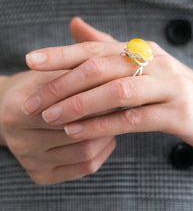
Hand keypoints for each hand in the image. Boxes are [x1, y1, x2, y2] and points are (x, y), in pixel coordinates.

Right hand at [0, 18, 116, 184]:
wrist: (12, 111)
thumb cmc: (37, 87)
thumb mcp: (52, 74)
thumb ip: (76, 77)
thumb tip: (114, 81)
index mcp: (16, 110)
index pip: (69, 107)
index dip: (97, 98)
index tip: (116, 90)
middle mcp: (19, 142)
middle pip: (78, 132)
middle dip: (105, 117)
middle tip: (122, 104)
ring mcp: (30, 162)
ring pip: (85, 152)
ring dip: (106, 135)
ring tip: (115, 119)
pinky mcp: (41, 176)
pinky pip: (83, 167)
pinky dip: (102, 152)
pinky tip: (105, 136)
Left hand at [23, 19, 192, 155]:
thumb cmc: (178, 90)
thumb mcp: (146, 67)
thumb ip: (110, 50)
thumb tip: (75, 27)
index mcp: (143, 51)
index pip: (95, 49)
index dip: (62, 54)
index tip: (32, 61)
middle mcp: (154, 63)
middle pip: (101, 68)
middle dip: (63, 84)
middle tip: (34, 101)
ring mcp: (168, 87)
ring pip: (116, 91)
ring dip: (79, 105)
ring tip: (50, 117)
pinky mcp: (178, 113)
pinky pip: (134, 118)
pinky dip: (104, 124)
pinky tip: (80, 131)